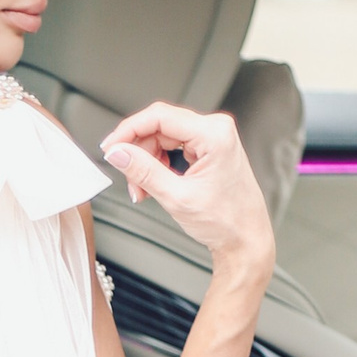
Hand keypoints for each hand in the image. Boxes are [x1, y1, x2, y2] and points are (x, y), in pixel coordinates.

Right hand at [101, 103, 273, 290]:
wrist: (245, 239)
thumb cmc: (225, 222)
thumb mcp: (176, 197)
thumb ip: (143, 171)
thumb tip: (118, 153)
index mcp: (214, 134)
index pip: (159, 116)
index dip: (129, 130)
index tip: (110, 146)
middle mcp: (216, 129)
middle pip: (160, 127)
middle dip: (138, 153)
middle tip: (129, 181)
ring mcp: (213, 137)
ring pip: (164, 137)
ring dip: (147, 162)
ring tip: (143, 190)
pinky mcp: (209, 148)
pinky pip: (174, 146)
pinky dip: (159, 165)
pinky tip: (156, 184)